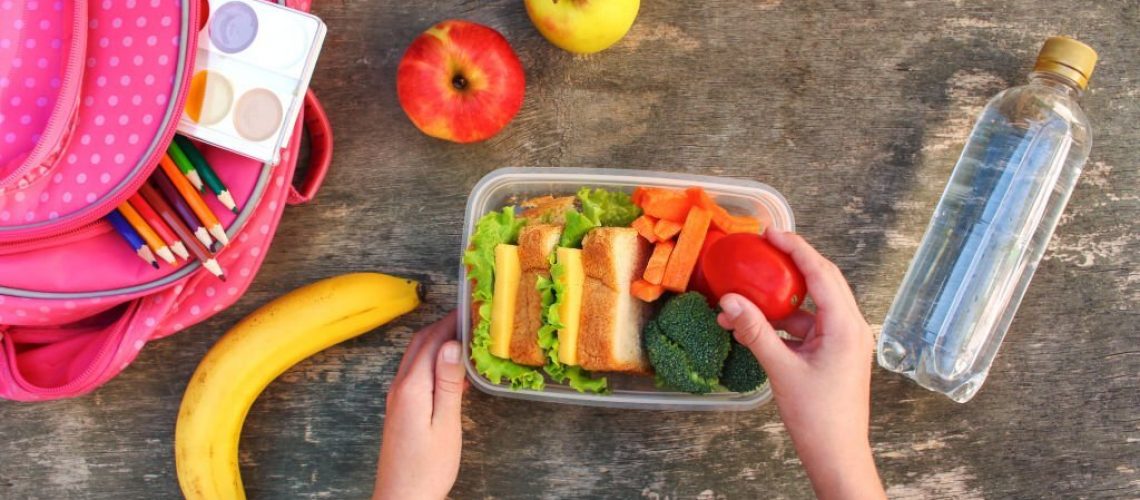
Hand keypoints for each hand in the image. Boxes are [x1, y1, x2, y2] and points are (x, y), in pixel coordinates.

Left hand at [374, 312, 465, 499]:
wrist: (402, 498)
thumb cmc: (426, 468)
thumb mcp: (445, 424)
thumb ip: (447, 383)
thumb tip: (451, 345)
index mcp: (412, 387)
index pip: (432, 341)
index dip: (451, 321)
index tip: (470, 308)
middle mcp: (400, 387)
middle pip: (420, 343)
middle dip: (443, 325)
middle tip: (469, 316)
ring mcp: (397, 398)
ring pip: (416, 356)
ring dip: (437, 341)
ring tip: (463, 336)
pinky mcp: (400, 409)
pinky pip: (415, 372)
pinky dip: (432, 360)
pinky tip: (450, 369)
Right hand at [717, 229, 883, 499]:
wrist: (837, 456)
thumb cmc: (818, 418)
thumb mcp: (781, 370)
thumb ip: (755, 331)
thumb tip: (730, 301)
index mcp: (846, 326)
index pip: (822, 273)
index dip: (796, 248)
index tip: (771, 232)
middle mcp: (851, 329)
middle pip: (822, 282)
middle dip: (792, 264)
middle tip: (764, 247)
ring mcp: (845, 342)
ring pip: (812, 307)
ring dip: (781, 300)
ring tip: (747, 296)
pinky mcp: (835, 355)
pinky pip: (809, 327)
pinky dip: (784, 323)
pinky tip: (756, 327)